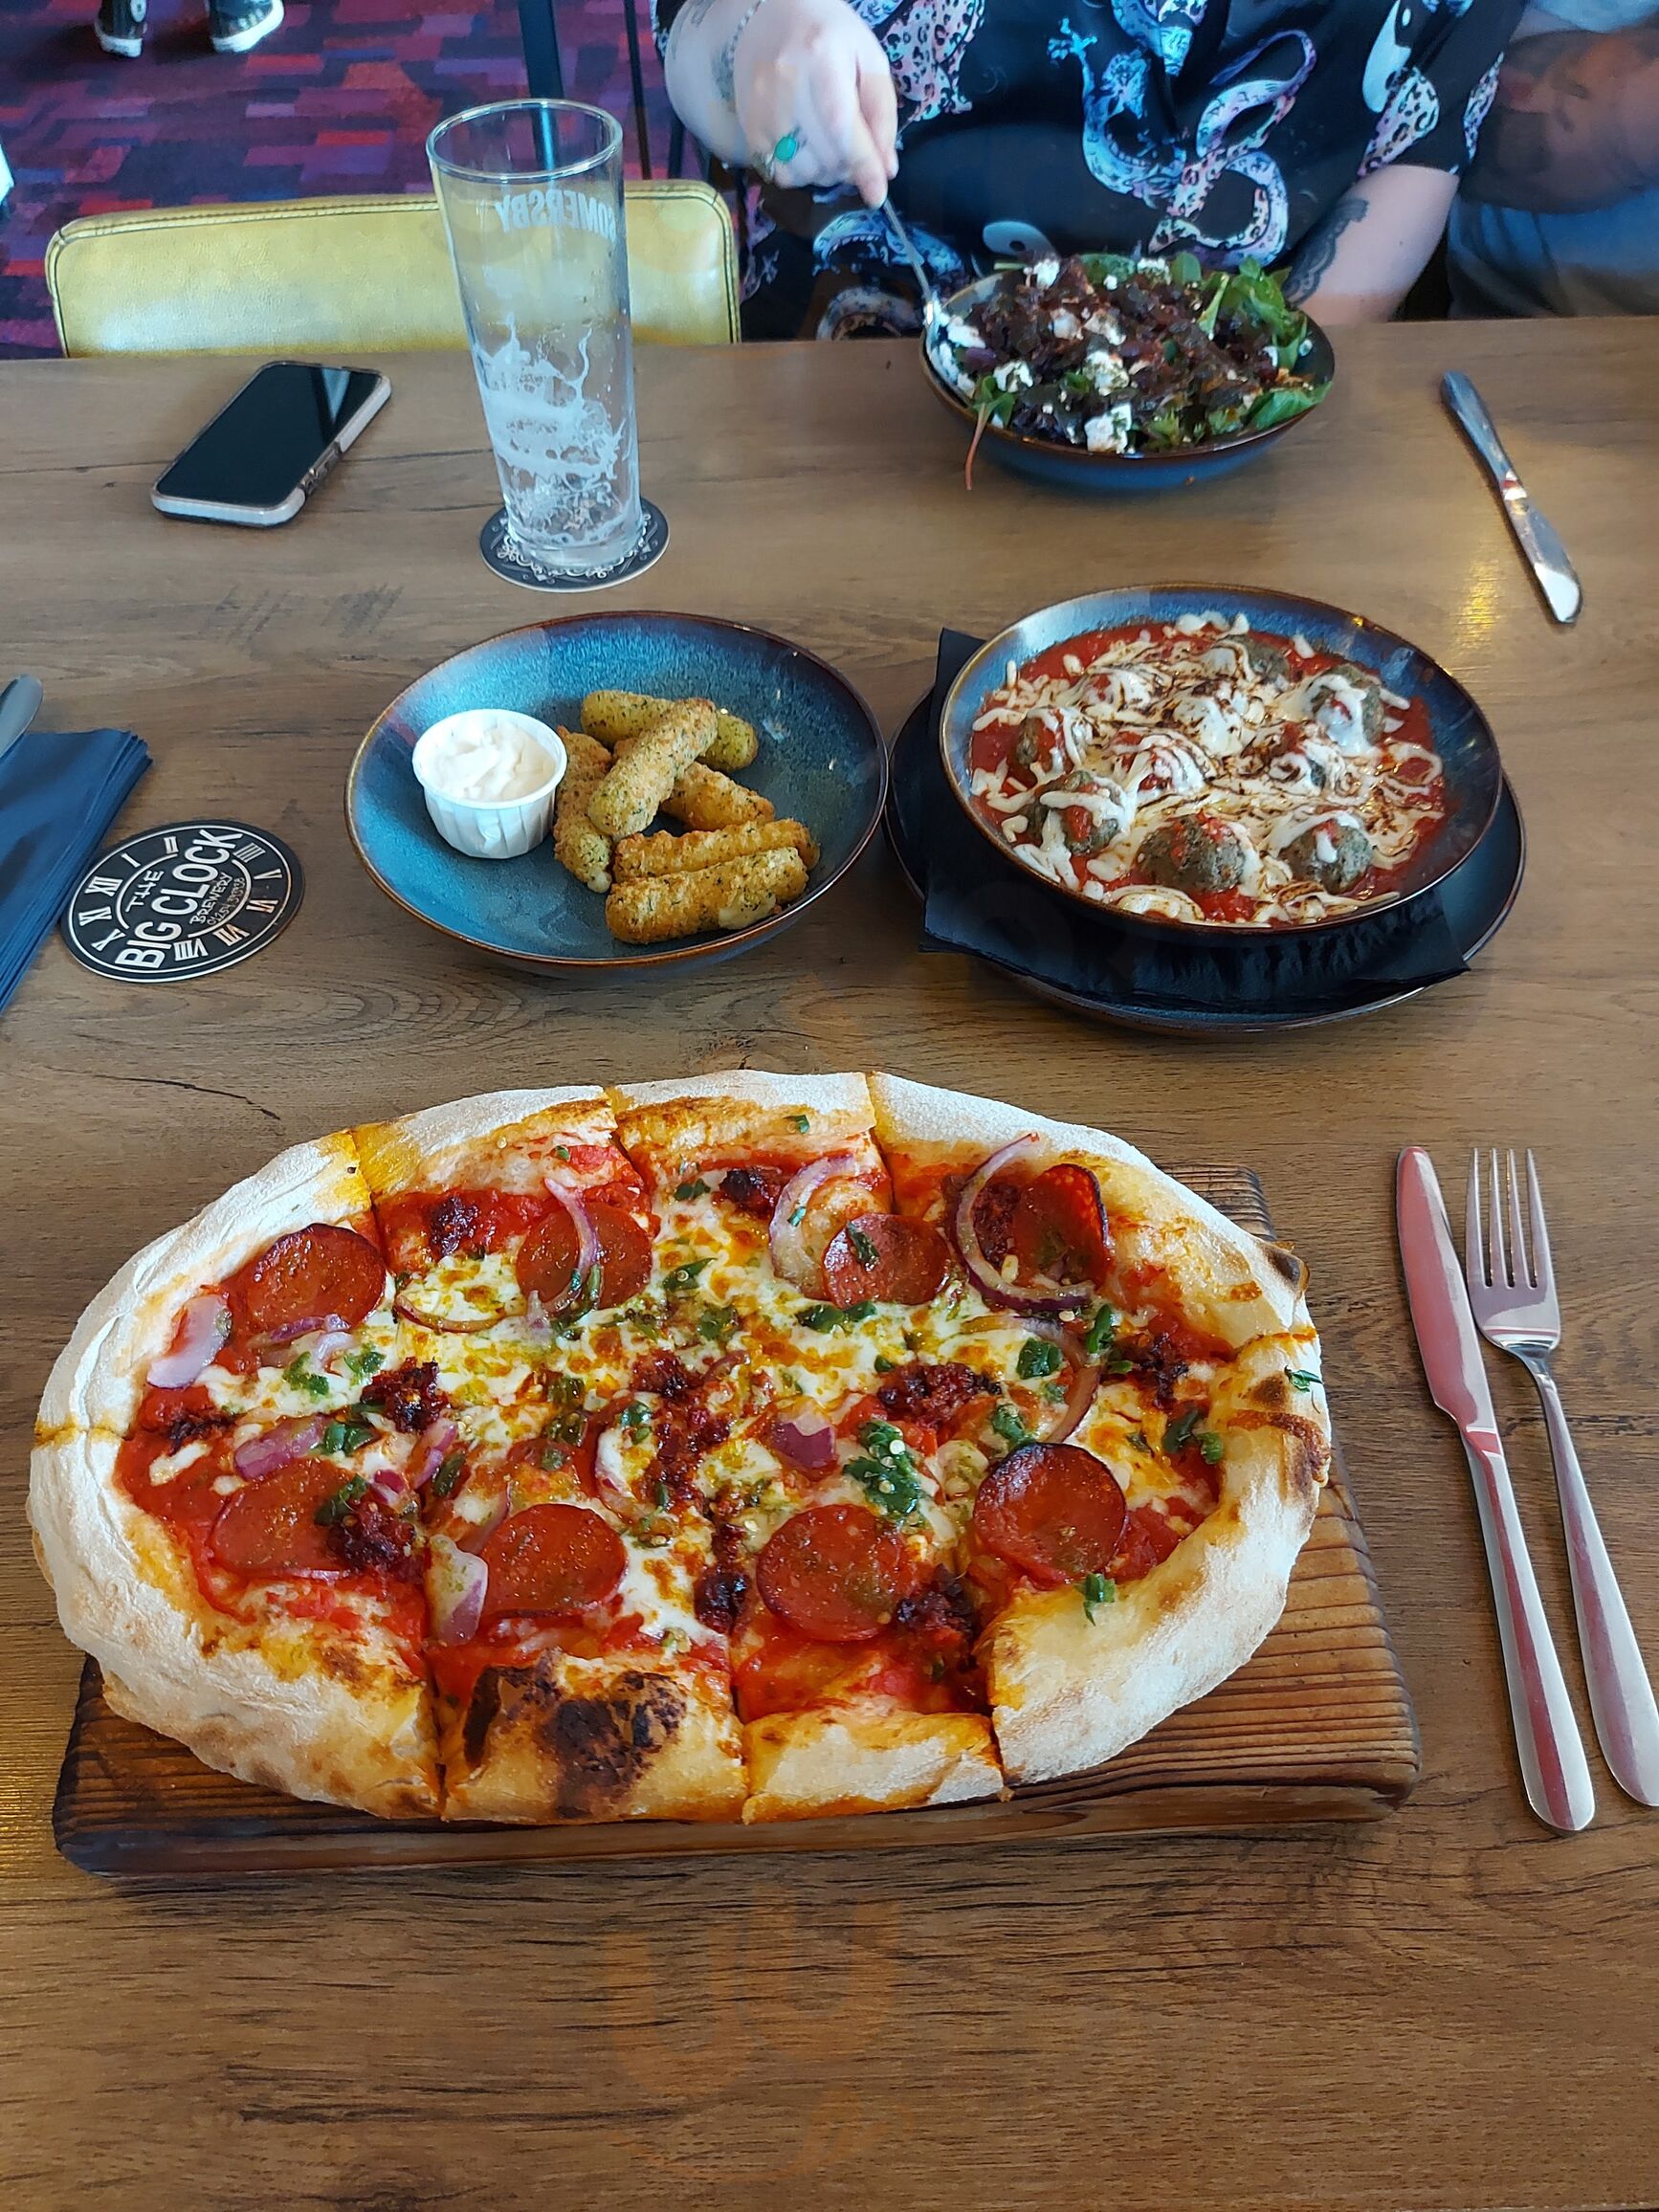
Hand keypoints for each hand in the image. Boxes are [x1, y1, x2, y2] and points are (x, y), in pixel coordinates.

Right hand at [732, 0, 897, 206]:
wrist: (771, 14)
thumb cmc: (829, 34)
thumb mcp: (868, 57)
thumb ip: (882, 111)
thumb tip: (886, 168)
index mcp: (822, 58)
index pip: (843, 127)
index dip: (863, 166)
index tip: (877, 195)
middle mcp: (787, 84)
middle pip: (825, 156)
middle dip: (848, 168)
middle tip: (855, 152)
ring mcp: (762, 107)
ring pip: (802, 171)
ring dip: (825, 173)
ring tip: (831, 149)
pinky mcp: (748, 124)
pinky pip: (778, 172)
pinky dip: (800, 174)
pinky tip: (807, 152)